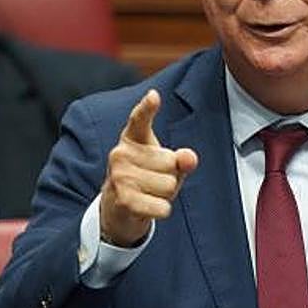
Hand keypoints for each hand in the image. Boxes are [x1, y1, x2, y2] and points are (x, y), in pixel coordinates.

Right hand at [99, 89, 198, 246]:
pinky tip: (148, 208)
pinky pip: (162, 206)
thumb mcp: (166, 167)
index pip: (139, 119)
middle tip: (153, 183)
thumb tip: (189, 158)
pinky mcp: (123, 199)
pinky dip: (162, 210)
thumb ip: (181, 160)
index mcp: (132, 138)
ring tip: (148, 195)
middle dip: (171, 178)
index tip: (154, 96)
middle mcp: (121, 153)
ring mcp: (120, 176)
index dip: (147, 108)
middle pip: (171, 163)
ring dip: (166, 196)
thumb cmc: (145, 181)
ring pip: (169, 186)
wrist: (117, 211)